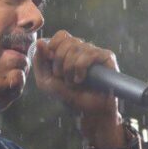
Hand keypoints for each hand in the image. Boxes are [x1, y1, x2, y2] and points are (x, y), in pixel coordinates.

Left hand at [32, 31, 123, 147]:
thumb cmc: (70, 97)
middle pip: (67, 41)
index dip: (53, 46)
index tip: (50, 62)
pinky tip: (81, 79)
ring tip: (73, 82)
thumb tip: (40, 41)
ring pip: (76, 48)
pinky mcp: (107, 57)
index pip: (62, 35)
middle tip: (62, 78)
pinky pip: (89, 54)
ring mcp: (95, 52)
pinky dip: (80, 68)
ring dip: (69, 68)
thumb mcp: (46, 82)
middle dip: (59, 62)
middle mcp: (84, 49)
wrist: (90, 113)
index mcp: (70, 51)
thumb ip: (40, 62)